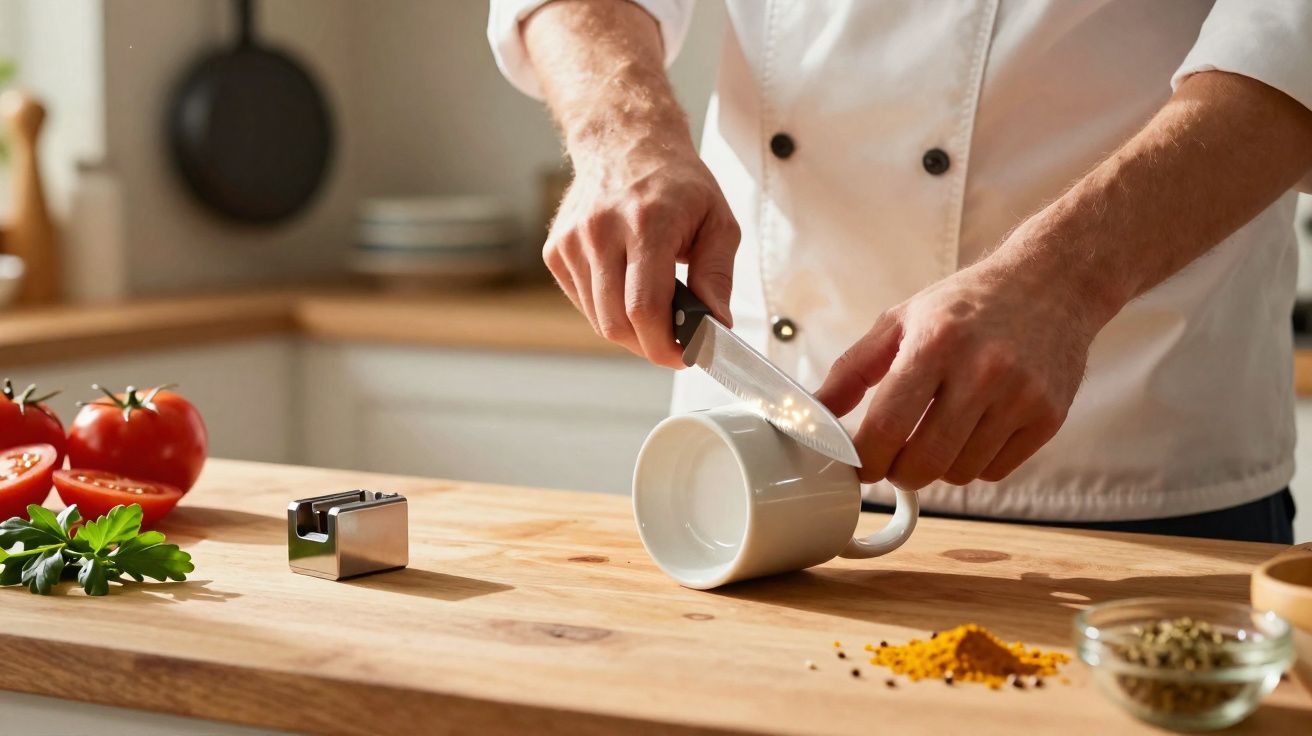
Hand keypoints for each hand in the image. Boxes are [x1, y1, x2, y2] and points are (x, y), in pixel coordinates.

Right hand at [545, 139, 739, 367]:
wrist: (624, 142)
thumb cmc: (676, 182)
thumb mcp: (717, 220)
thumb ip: (718, 275)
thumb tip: (716, 326)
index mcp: (647, 222)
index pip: (645, 307)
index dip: (664, 345)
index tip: (684, 356)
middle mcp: (602, 231)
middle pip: (616, 323)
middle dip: (649, 345)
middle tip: (673, 342)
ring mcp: (573, 241)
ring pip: (598, 320)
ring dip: (629, 330)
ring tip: (654, 310)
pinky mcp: (556, 250)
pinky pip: (584, 303)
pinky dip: (608, 309)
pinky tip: (627, 287)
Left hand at [815, 252, 1108, 489]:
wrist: (1050, 283)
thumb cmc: (965, 304)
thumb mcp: (900, 321)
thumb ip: (851, 370)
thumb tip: (813, 412)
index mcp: (935, 343)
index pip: (887, 427)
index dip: (864, 460)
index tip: (857, 465)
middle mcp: (982, 370)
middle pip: (924, 462)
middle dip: (898, 472)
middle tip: (893, 458)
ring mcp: (1021, 396)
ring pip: (959, 474)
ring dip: (939, 467)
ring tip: (938, 432)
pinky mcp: (1049, 416)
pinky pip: (994, 471)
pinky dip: (976, 462)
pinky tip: (975, 429)